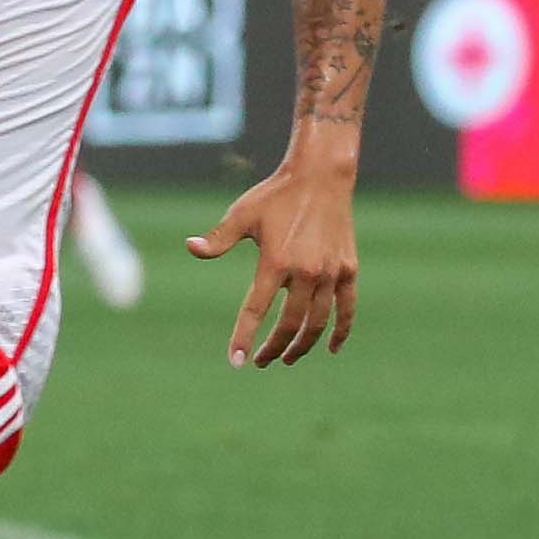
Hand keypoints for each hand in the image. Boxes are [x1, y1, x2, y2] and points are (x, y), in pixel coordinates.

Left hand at [188, 156, 358, 368]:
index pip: (255, 310)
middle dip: (274, 348)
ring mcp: (330, 273)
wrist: (321, 177)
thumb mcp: (242, 214)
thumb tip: (190, 247)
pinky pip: (347, 309)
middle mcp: (305, 272)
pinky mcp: (349, 270)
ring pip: (317, 322)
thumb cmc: (276, 195)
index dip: (244, 337)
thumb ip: (218, 239)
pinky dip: (340, 331)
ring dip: (302, 345)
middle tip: (262, 361)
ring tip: (288, 357)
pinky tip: (330, 348)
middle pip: (289, 324)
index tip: (237, 361)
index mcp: (275, 262)